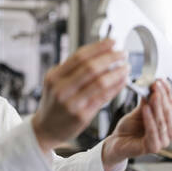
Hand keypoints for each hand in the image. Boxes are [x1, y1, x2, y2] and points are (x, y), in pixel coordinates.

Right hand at [32, 39, 129, 153]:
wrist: (45, 129)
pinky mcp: (81, 116)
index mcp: (54, 76)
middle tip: (123, 53)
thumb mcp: (55, 83)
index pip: (79, 56)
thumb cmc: (54, 103)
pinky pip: (103, 98)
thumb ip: (72, 69)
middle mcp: (61, 89)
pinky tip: (122, 81)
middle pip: (90, 67)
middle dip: (110, 58)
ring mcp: (71, 103)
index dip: (98, 47)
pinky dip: (115, 87)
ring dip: (117, 73)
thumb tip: (99, 52)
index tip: (112, 41)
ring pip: (100, 83)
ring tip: (126, 67)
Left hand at [102, 79, 171, 170]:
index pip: (170, 105)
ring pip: (162, 122)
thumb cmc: (129, 128)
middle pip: (167, 112)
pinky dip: (149, 119)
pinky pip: (152, 132)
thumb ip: (147, 101)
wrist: (117, 142)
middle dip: (162, 97)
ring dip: (157, 106)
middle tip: (157, 85)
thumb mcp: (139, 111)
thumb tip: (152, 85)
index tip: (161, 80)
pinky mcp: (153, 147)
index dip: (166, 92)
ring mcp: (162, 141)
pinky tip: (146, 109)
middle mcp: (168, 132)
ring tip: (153, 94)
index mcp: (167, 122)